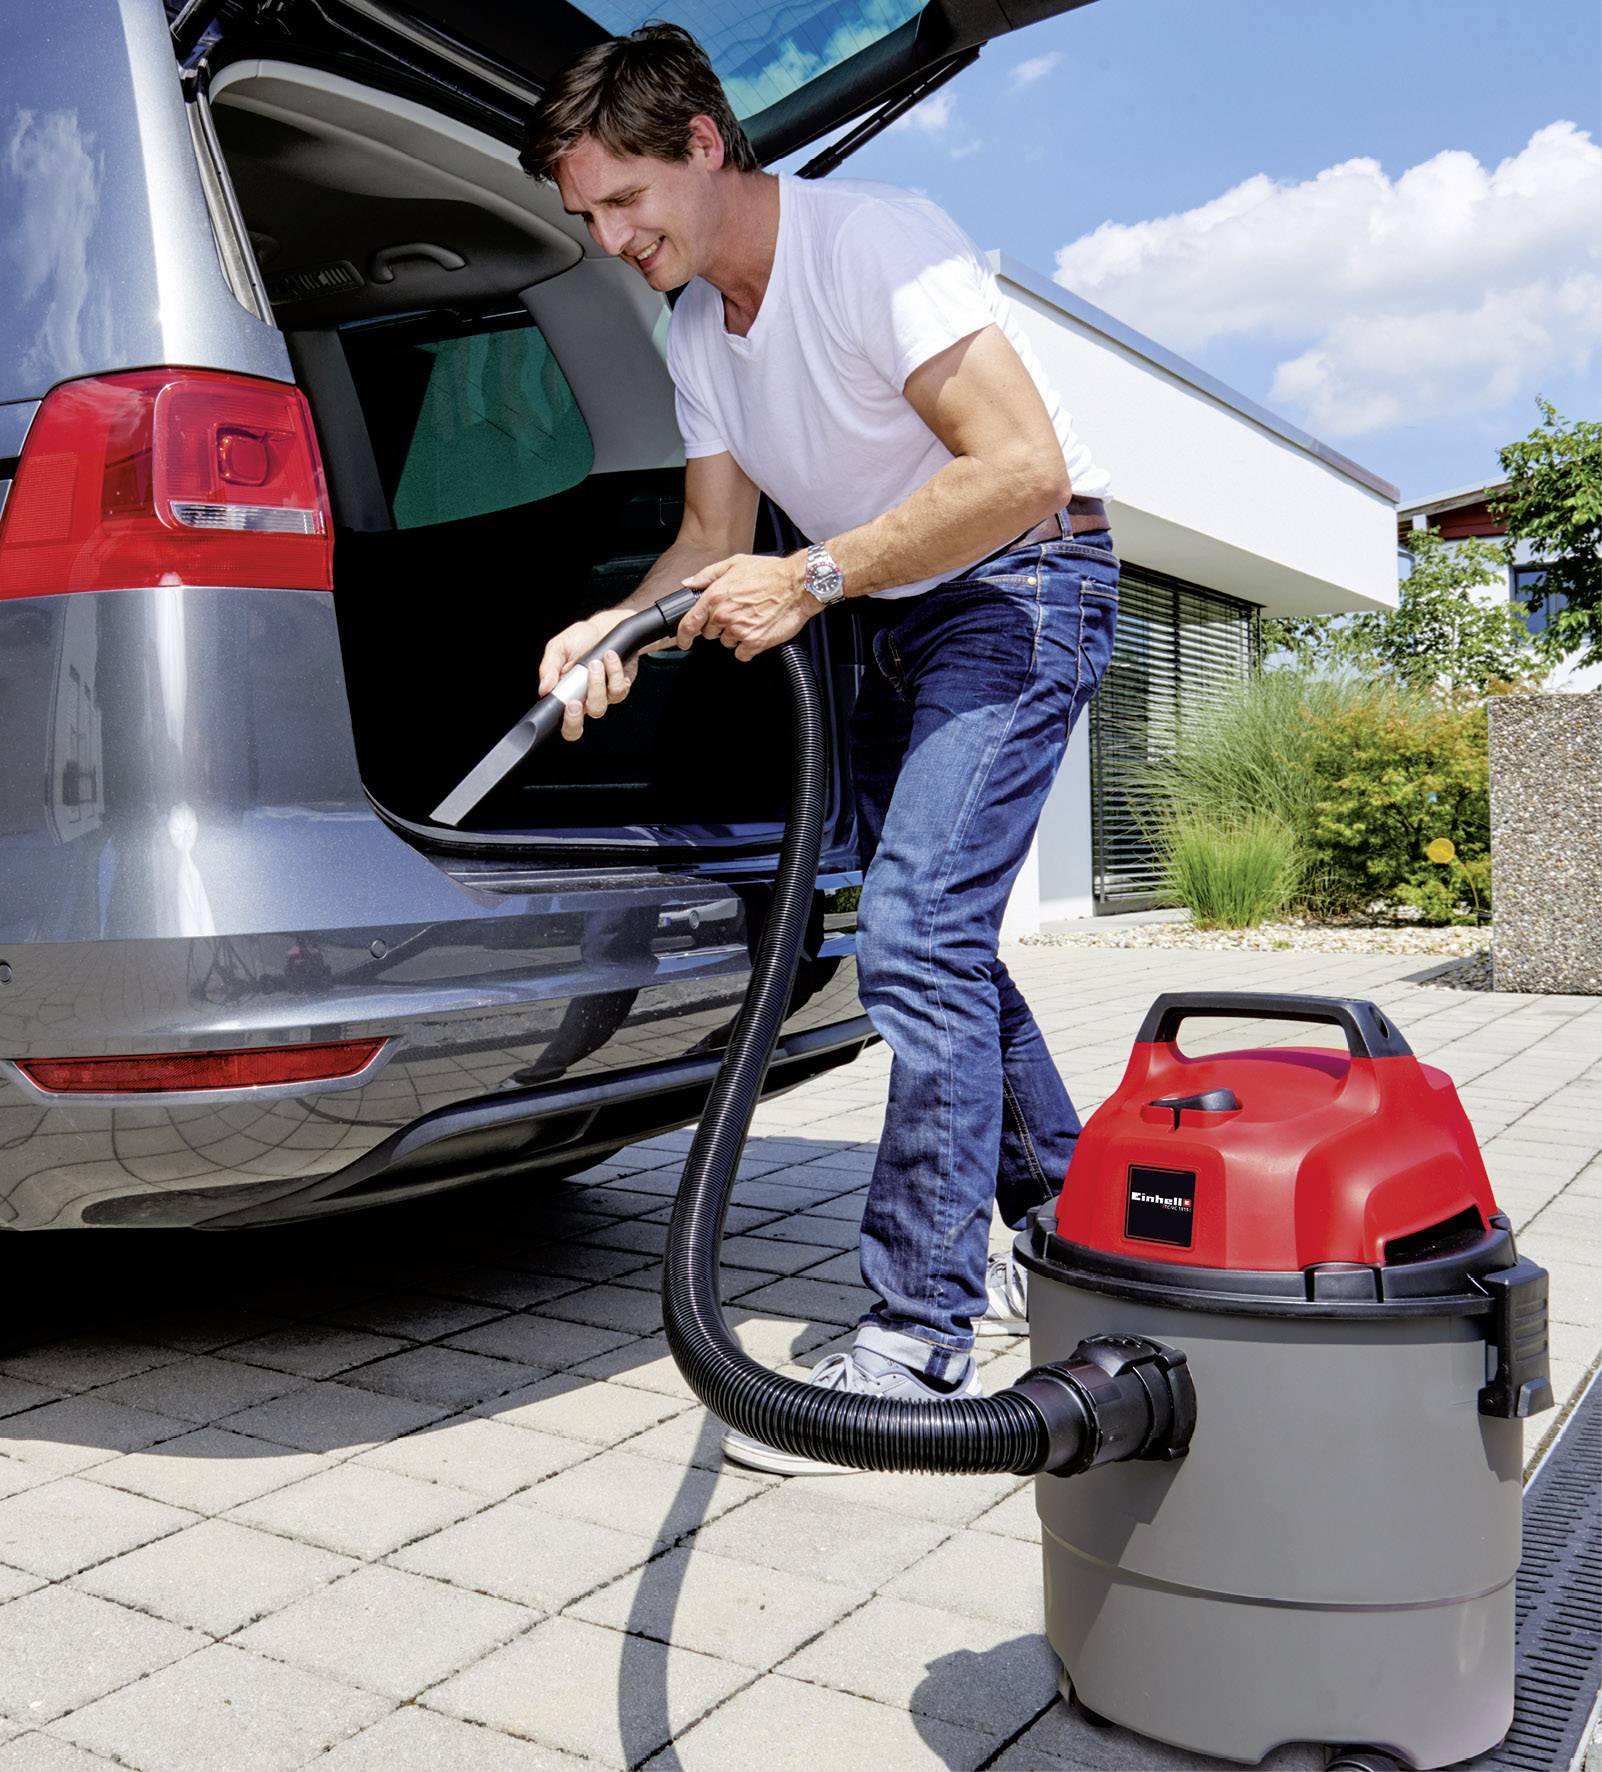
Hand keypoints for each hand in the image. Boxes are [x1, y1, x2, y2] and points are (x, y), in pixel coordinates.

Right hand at [537, 609, 637, 741]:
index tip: (568, 705)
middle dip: (575, 718)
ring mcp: (603, 697)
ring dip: (596, 684)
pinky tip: (610, 656)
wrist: (605, 627)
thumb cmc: (580, 640)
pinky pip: (618, 689)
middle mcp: (583, 701)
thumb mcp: (558, 648)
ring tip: (595, 662)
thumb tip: (543, 689)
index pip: (562, 722)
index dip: (565, 722)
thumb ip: (549, 668)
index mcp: (565, 695)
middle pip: (578, 728)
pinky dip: (614, 672)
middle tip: (575, 702)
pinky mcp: (620, 688)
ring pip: (599, 706)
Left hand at [675, 553, 815, 661]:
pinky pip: (742, 654)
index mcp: (716, 596)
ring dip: (735, 636)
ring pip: (727, 643)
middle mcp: (725, 615)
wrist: (798, 585)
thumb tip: (689, 583)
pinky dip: (748, 647)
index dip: (683, 636)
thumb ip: (708, 575)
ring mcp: (739, 630)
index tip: (683, 641)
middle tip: (736, 614)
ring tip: (751, 619)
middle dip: (719, 627)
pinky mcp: (755, 642)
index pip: (689, 623)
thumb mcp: (735, 564)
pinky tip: (757, 632)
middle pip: (710, 634)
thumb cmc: (770, 573)